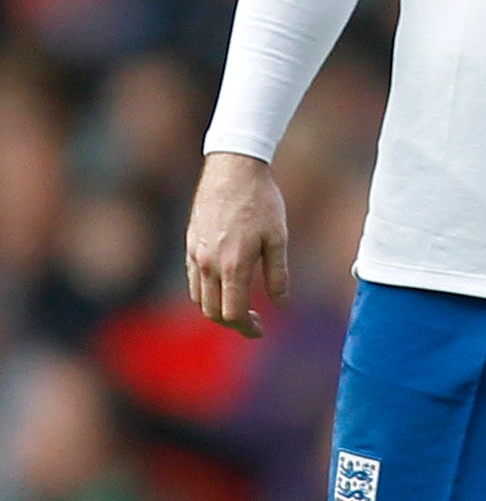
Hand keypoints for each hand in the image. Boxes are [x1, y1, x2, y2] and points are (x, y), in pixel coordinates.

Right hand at [186, 151, 289, 338]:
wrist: (233, 169)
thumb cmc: (261, 201)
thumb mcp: (278, 238)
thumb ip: (278, 275)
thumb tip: (281, 305)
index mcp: (233, 265)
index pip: (232, 313)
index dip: (246, 327)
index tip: (260, 331)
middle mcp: (208, 264)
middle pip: (212, 311)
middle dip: (232, 322)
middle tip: (254, 322)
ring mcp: (195, 254)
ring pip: (199, 298)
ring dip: (217, 308)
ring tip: (240, 305)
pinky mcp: (190, 244)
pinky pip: (193, 279)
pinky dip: (206, 292)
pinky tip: (226, 285)